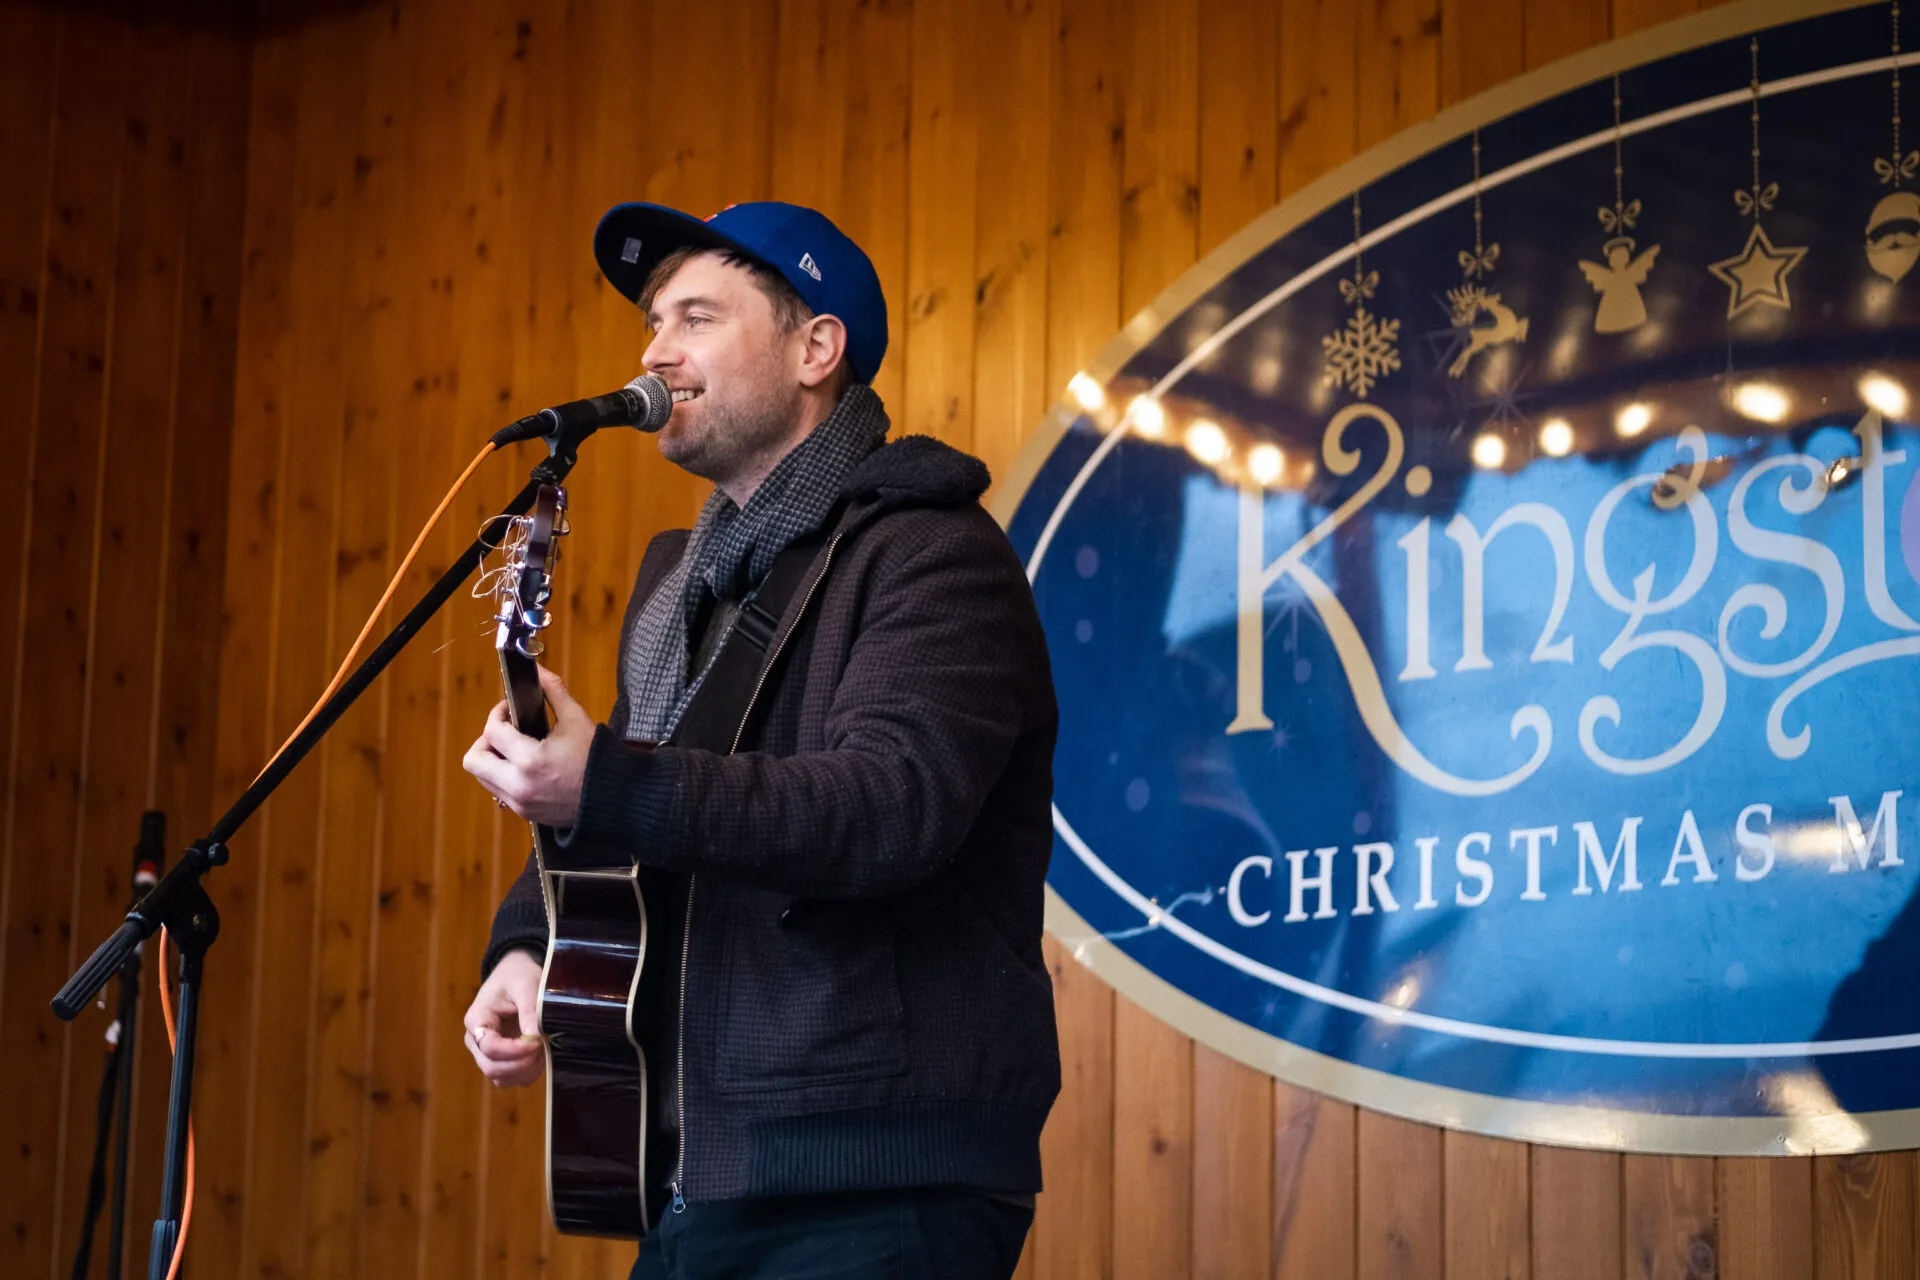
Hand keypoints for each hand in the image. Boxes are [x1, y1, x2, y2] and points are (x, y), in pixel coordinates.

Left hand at [463, 666, 592, 827]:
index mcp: (530, 760)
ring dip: (492, 760)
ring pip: (482, 778)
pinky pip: (498, 791)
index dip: (497, 714)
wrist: (613, 798)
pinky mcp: (523, 813)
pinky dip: (504, 777)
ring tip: (515, 750)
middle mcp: (519, 785)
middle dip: (485, 741)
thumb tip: (537, 669)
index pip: (492, 732)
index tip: (509, 709)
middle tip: (505, 733)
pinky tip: (525, 767)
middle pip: (473, 760)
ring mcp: (519, 803)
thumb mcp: (576, 719)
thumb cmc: (596, 759)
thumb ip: (553, 690)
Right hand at [463, 948, 544, 1086]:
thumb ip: (530, 1012)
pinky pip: (510, 1079)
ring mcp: (485, 1053)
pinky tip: (540, 1057)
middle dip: (521, 1064)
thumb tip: (535, 1039)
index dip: (515, 1050)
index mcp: (477, 1019)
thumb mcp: (526, 986)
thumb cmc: (518, 976)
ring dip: (525, 1071)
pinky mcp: (499, 1059)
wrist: (515, 975)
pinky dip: (527, 1074)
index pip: (489, 1047)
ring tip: (544, 1050)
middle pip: (492, 1067)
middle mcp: (475, 1040)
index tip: (537, 1042)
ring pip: (500, 1078)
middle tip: (544, 1047)